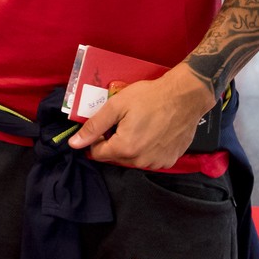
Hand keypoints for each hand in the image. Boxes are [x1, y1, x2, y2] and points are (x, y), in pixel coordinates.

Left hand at [68, 63, 215, 168]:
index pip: (98, 153)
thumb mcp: (116, 106)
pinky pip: (150, 158)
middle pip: (115, 157)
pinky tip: (152, 132)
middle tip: (122, 122)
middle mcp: (141, 161)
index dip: (96, 139)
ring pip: (133, 159)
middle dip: (113, 142)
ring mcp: (157, 162)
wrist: (185, 96)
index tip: (104, 125)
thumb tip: (74, 144)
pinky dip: (147, 148)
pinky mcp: (170, 160)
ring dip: (130, 147)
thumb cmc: (150, 97)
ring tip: (138, 125)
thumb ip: (94, 126)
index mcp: (125, 149)